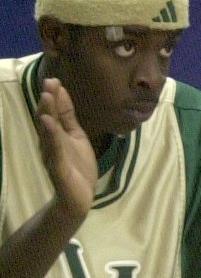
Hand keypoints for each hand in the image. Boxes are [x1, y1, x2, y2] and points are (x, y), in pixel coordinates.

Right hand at [36, 78, 95, 220]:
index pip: (55, 113)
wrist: (78, 197)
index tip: (54, 80)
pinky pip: (53, 150)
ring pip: (48, 132)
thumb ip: (69, 118)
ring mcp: (52, 154)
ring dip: (47, 114)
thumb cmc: (77, 167)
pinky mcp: (57, 167)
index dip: (55, 97)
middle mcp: (51, 142)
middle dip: (49, 101)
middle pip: (48, 118)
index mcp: (57, 135)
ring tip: (46, 97)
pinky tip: (48, 123)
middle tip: (49, 82)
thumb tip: (62, 95)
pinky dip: (51, 136)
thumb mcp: (76, 137)